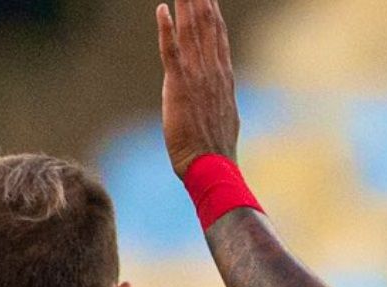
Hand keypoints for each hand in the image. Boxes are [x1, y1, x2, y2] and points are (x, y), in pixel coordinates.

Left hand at [156, 0, 241, 176]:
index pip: (218, 35)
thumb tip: (221, 96)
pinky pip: (171, 51)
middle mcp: (213, 71)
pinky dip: (166, 29)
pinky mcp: (180, 87)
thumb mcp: (224, 118)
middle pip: (207, 25)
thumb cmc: (216, 151)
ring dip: (186, 5)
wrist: (212, 168)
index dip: (212, 11)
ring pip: (191, 31)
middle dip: (200, 0)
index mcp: (223, 77)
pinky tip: (162, 9)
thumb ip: (220, 100)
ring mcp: (198, 77)